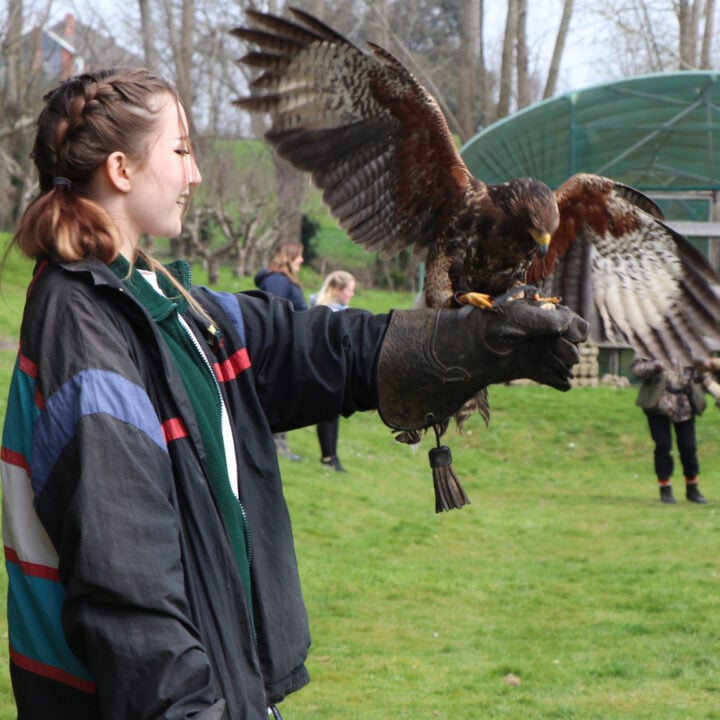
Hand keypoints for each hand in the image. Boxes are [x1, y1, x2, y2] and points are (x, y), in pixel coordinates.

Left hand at [376, 299, 588, 430]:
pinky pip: (553, 377)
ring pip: (565, 363)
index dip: (572, 333)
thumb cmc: (484, 328)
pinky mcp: (526, 370)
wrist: (458, 352)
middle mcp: (540, 332)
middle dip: (566, 352)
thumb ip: (549, 320)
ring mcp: (534, 352)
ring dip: (561, 366)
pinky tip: (557, 382)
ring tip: (547, 367)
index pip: (573, 324)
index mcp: (539, 313)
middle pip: (571, 345)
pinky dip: (557, 380)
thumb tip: (578, 328)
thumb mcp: (517, 318)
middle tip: (553, 355)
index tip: (561, 339)